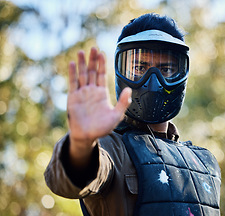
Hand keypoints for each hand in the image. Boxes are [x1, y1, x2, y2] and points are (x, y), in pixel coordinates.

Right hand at [67, 47, 130, 162]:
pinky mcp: (73, 97)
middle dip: (92, 60)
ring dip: (82, 63)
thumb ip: (123, 102)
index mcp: (102, 93)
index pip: (102, 75)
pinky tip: (73, 63)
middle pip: (91, 71)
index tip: (102, 53)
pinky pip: (73, 83)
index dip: (102, 64)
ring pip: (82, 74)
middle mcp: (91, 91)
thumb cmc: (102, 127)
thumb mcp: (117, 115)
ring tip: (82, 52)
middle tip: (93, 48)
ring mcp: (82, 93)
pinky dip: (73, 73)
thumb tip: (129, 89)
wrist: (88, 136)